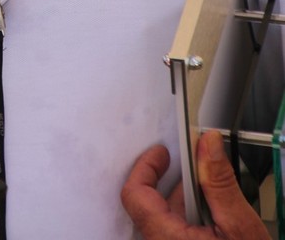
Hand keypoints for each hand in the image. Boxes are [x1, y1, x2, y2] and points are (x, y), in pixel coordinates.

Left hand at [120, 130, 269, 237]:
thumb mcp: (240, 228)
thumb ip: (220, 184)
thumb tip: (208, 144)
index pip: (134, 195)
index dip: (146, 167)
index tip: (163, 153)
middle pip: (151, 206)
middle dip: (172, 183)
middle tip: (194, 168)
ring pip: (164, 221)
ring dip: (183, 202)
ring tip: (210, 194)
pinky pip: (174, 234)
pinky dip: (189, 221)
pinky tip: (212, 219)